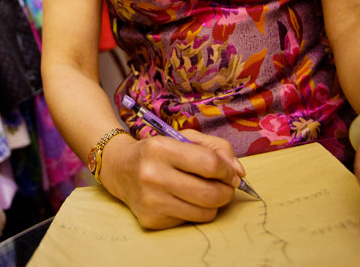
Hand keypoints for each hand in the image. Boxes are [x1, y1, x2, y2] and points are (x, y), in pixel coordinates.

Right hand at [100, 129, 245, 229]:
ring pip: (204, 213)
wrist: (120, 168)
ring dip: (213, 204)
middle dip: (226, 191)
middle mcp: (152, 175)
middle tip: (225, 186)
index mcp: (161, 148)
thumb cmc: (158, 152)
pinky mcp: (150, 220)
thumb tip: (239, 173)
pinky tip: (183, 199)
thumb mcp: (184, 138)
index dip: (228, 171)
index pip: (210, 165)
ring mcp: (150, 200)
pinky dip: (193, 211)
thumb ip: (217, 148)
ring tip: (205, 193)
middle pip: (210, 194)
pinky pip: (189, 221)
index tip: (230, 173)